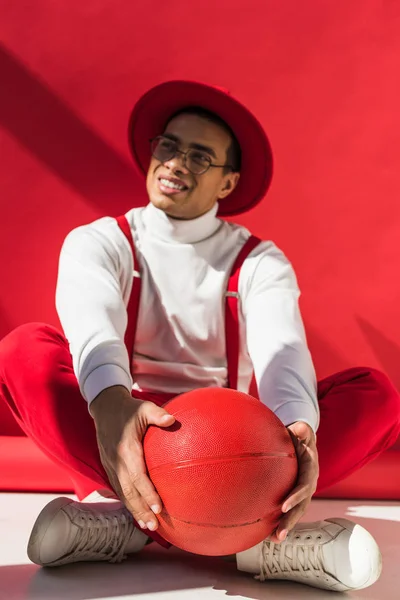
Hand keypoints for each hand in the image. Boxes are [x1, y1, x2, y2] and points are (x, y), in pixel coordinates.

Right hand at [91, 385, 174, 530]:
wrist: (105, 408)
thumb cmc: (129, 408)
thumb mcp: (144, 408)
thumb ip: (158, 415)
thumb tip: (173, 420)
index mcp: (126, 449)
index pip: (137, 476)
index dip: (147, 493)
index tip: (159, 507)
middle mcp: (116, 461)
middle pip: (129, 491)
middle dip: (142, 510)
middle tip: (155, 526)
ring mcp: (110, 465)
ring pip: (123, 493)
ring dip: (135, 510)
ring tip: (148, 526)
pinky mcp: (108, 467)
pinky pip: (118, 488)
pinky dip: (128, 502)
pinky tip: (138, 512)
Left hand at [270, 421, 318, 542]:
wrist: (302, 439)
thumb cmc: (299, 433)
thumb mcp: (301, 429)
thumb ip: (301, 429)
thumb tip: (301, 427)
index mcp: (310, 469)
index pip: (304, 486)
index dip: (295, 497)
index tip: (283, 507)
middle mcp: (308, 483)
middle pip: (301, 506)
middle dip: (290, 520)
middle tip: (279, 533)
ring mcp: (302, 490)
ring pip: (296, 511)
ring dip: (286, 526)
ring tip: (273, 540)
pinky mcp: (294, 494)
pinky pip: (289, 508)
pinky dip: (280, 519)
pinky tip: (266, 531)